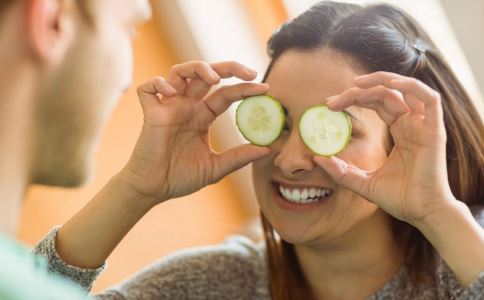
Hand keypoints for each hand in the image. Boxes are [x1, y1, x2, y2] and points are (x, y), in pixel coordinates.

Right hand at [121, 61, 270, 205]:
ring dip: (198, 68)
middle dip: (229, 68)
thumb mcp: (216, 167)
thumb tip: (268, 149)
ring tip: (214, 78)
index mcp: (203, 116)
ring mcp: (168, 107)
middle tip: (251, 73)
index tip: (265, 89)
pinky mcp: (149, 113)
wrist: (154, 189)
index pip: (226, 94)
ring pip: (180, 72)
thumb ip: (239, 157)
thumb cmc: (181, 178)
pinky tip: (172, 93)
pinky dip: (159, 84)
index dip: (245, 89)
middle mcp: (187, 107)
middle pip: (207, 74)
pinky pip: (148, 89)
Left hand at [314, 71, 455, 224]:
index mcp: (399, 132)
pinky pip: (429, 98)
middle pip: (385, 94)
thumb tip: (316, 159)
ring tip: (355, 84)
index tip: (329, 106)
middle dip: (357, 92)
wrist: (422, 214)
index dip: (353, 100)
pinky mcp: (434, 130)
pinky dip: (411, 86)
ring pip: (405, 89)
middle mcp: (411, 124)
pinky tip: (389, 85)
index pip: (375, 104)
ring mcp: (424, 126)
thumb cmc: (399, 199)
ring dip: (381, 81)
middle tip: (332, 101)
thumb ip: (341, 171)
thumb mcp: (362, 182)